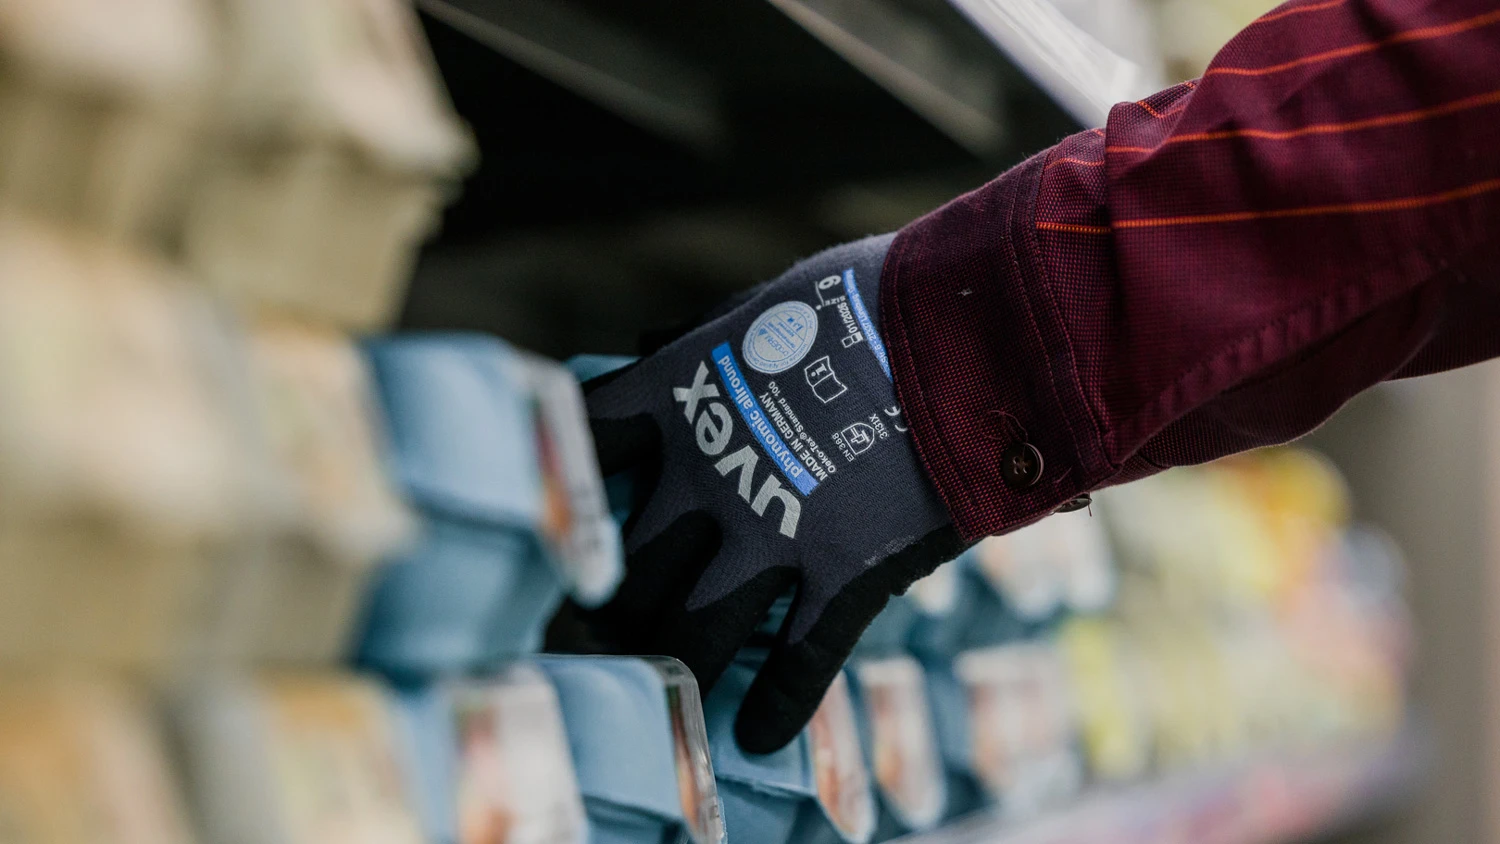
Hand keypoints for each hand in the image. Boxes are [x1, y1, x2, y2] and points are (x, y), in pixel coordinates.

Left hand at [578, 233, 964, 752]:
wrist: (975, 325)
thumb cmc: (872, 300)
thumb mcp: (768, 304)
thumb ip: (702, 337)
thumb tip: (645, 342)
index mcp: (680, 398)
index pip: (583, 450)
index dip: (565, 494)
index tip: (565, 526)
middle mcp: (709, 474)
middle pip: (623, 569)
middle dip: (606, 611)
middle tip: (601, 637)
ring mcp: (775, 530)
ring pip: (692, 633)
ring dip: (674, 670)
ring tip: (669, 689)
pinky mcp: (845, 571)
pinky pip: (799, 661)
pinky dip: (776, 706)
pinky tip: (756, 736)